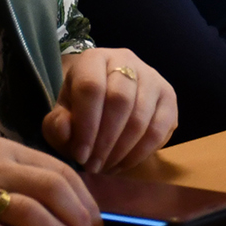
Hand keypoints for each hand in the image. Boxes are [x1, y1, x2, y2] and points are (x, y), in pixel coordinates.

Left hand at [42, 48, 177, 173]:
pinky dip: (142, 153)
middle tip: (94, 166)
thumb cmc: (79, 107)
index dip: (86, 126)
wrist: (104, 95)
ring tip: (107, 167)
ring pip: (141, 117)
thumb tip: (67, 131)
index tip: (80, 156)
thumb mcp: (61, 115)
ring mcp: (152, 76)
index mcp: (94, 59)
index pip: (92, 88)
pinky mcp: (168, 96)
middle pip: (120, 101)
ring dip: (123, 150)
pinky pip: (160, 129)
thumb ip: (57, 125)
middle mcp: (126, 59)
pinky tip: (125, 163)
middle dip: (106, 141)